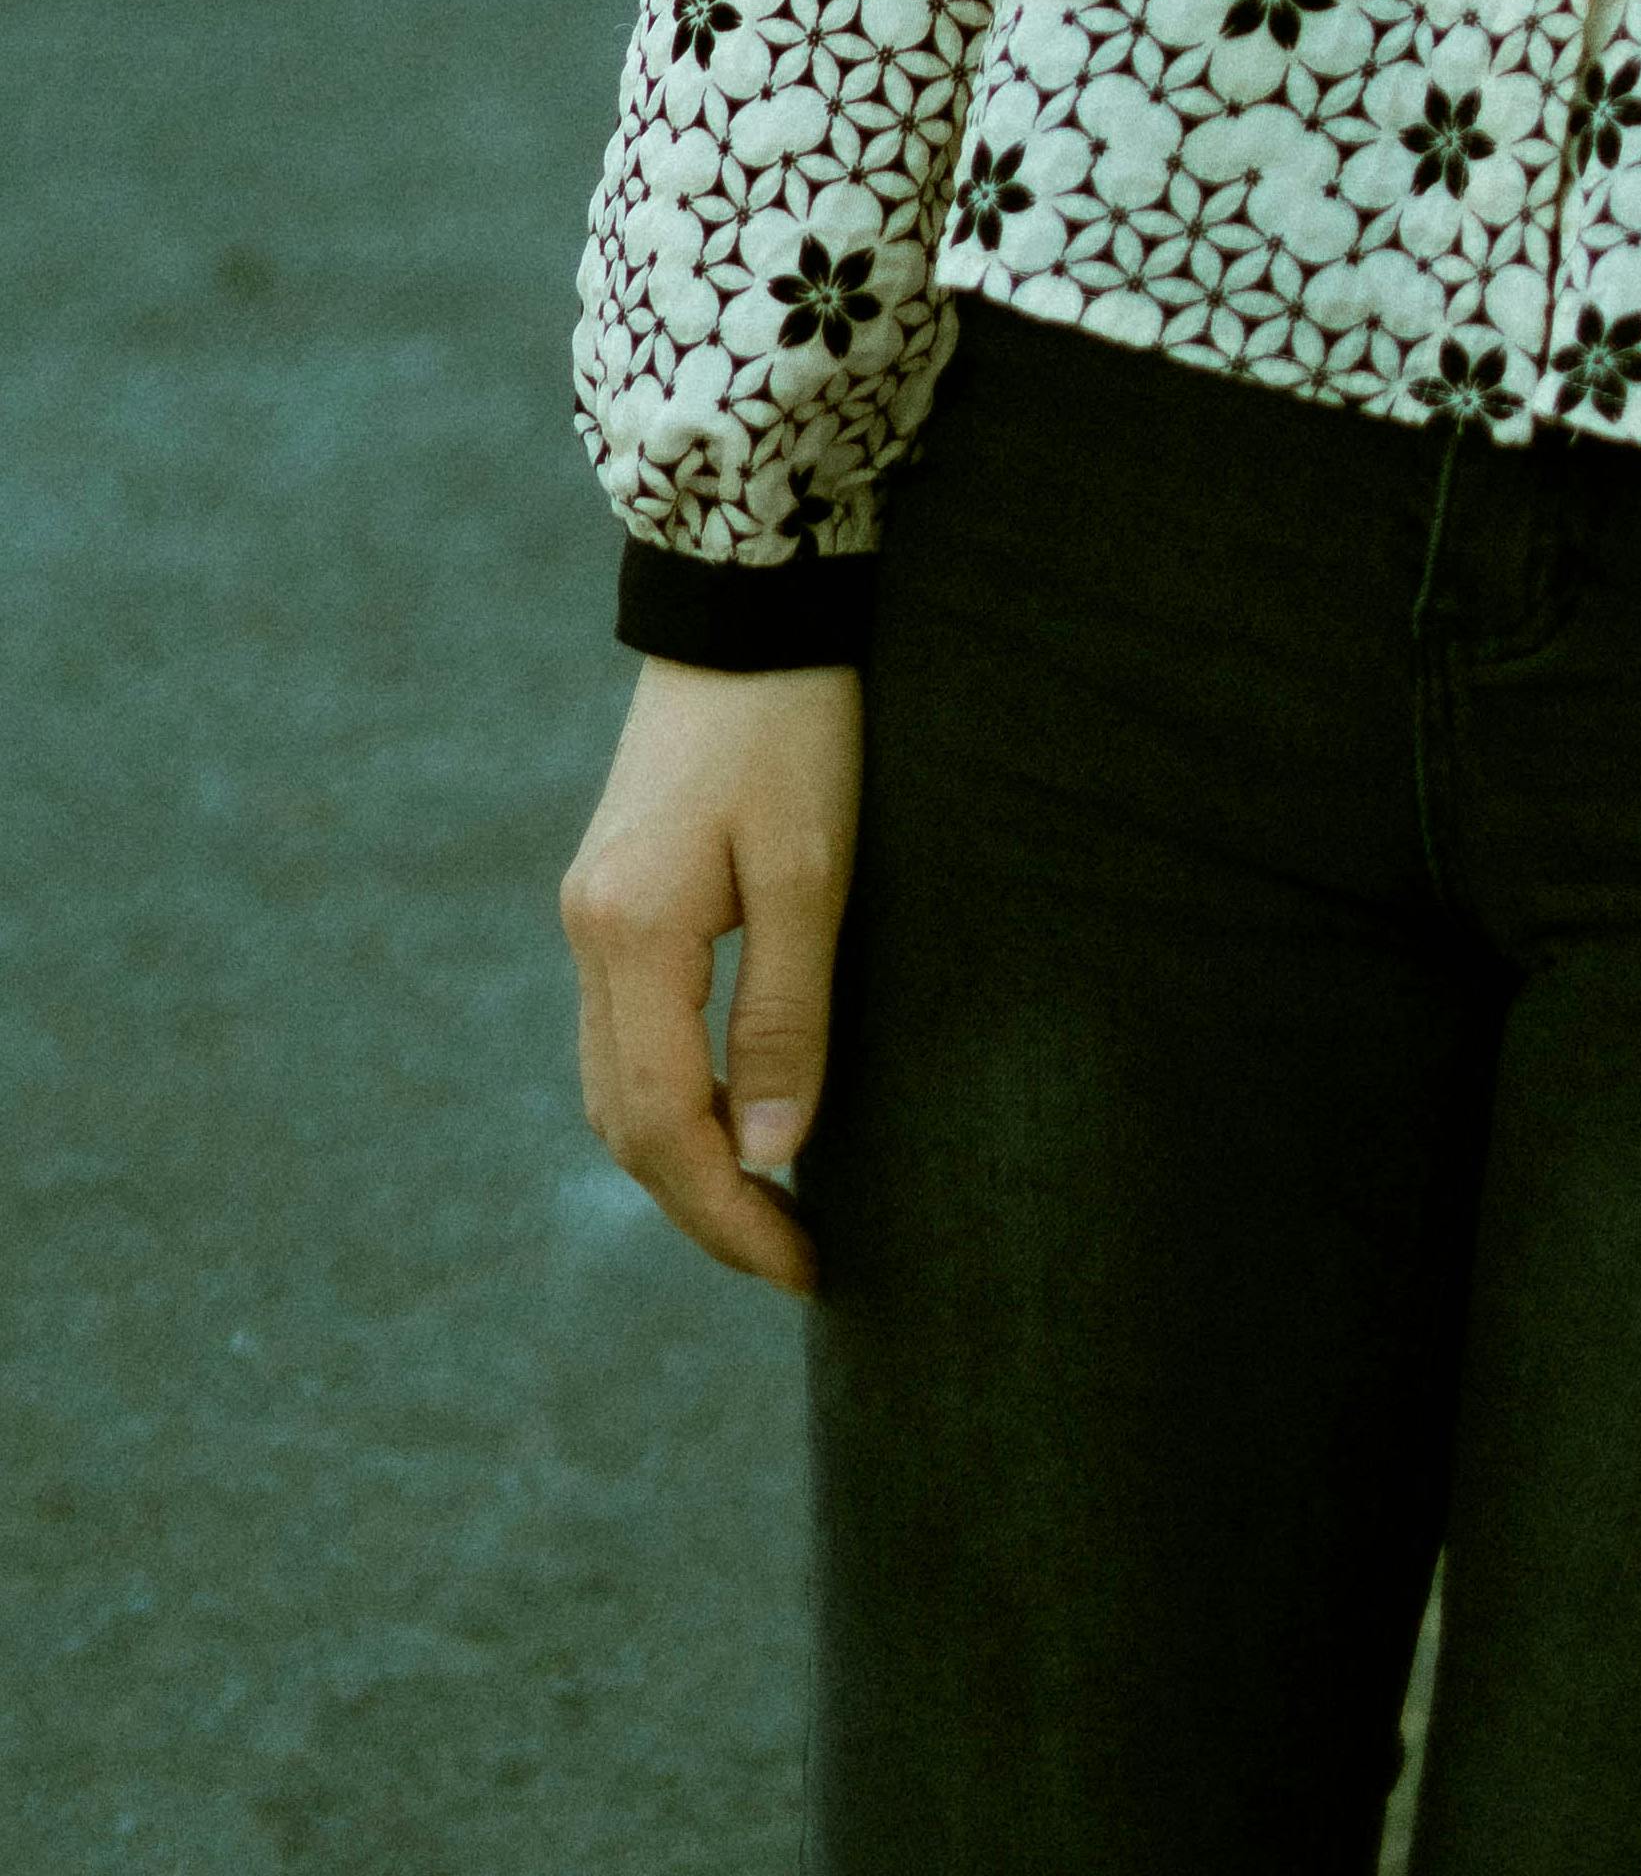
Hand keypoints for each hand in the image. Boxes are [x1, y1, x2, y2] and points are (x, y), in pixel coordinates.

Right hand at [558, 657, 863, 1296]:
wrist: (748, 606)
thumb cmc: (798, 726)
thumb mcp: (814, 867)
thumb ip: (787, 1011)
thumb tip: (774, 1152)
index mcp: (632, 935)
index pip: (668, 1128)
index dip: (732, 1214)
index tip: (806, 1269)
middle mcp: (590, 936)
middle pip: (627, 1125)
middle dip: (705, 1207)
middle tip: (795, 1259)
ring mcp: (591, 916)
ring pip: (616, 1089)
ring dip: (683, 1161)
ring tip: (771, 1210)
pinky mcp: (613, 897)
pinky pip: (626, 1038)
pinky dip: (670, 1101)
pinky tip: (733, 1117)